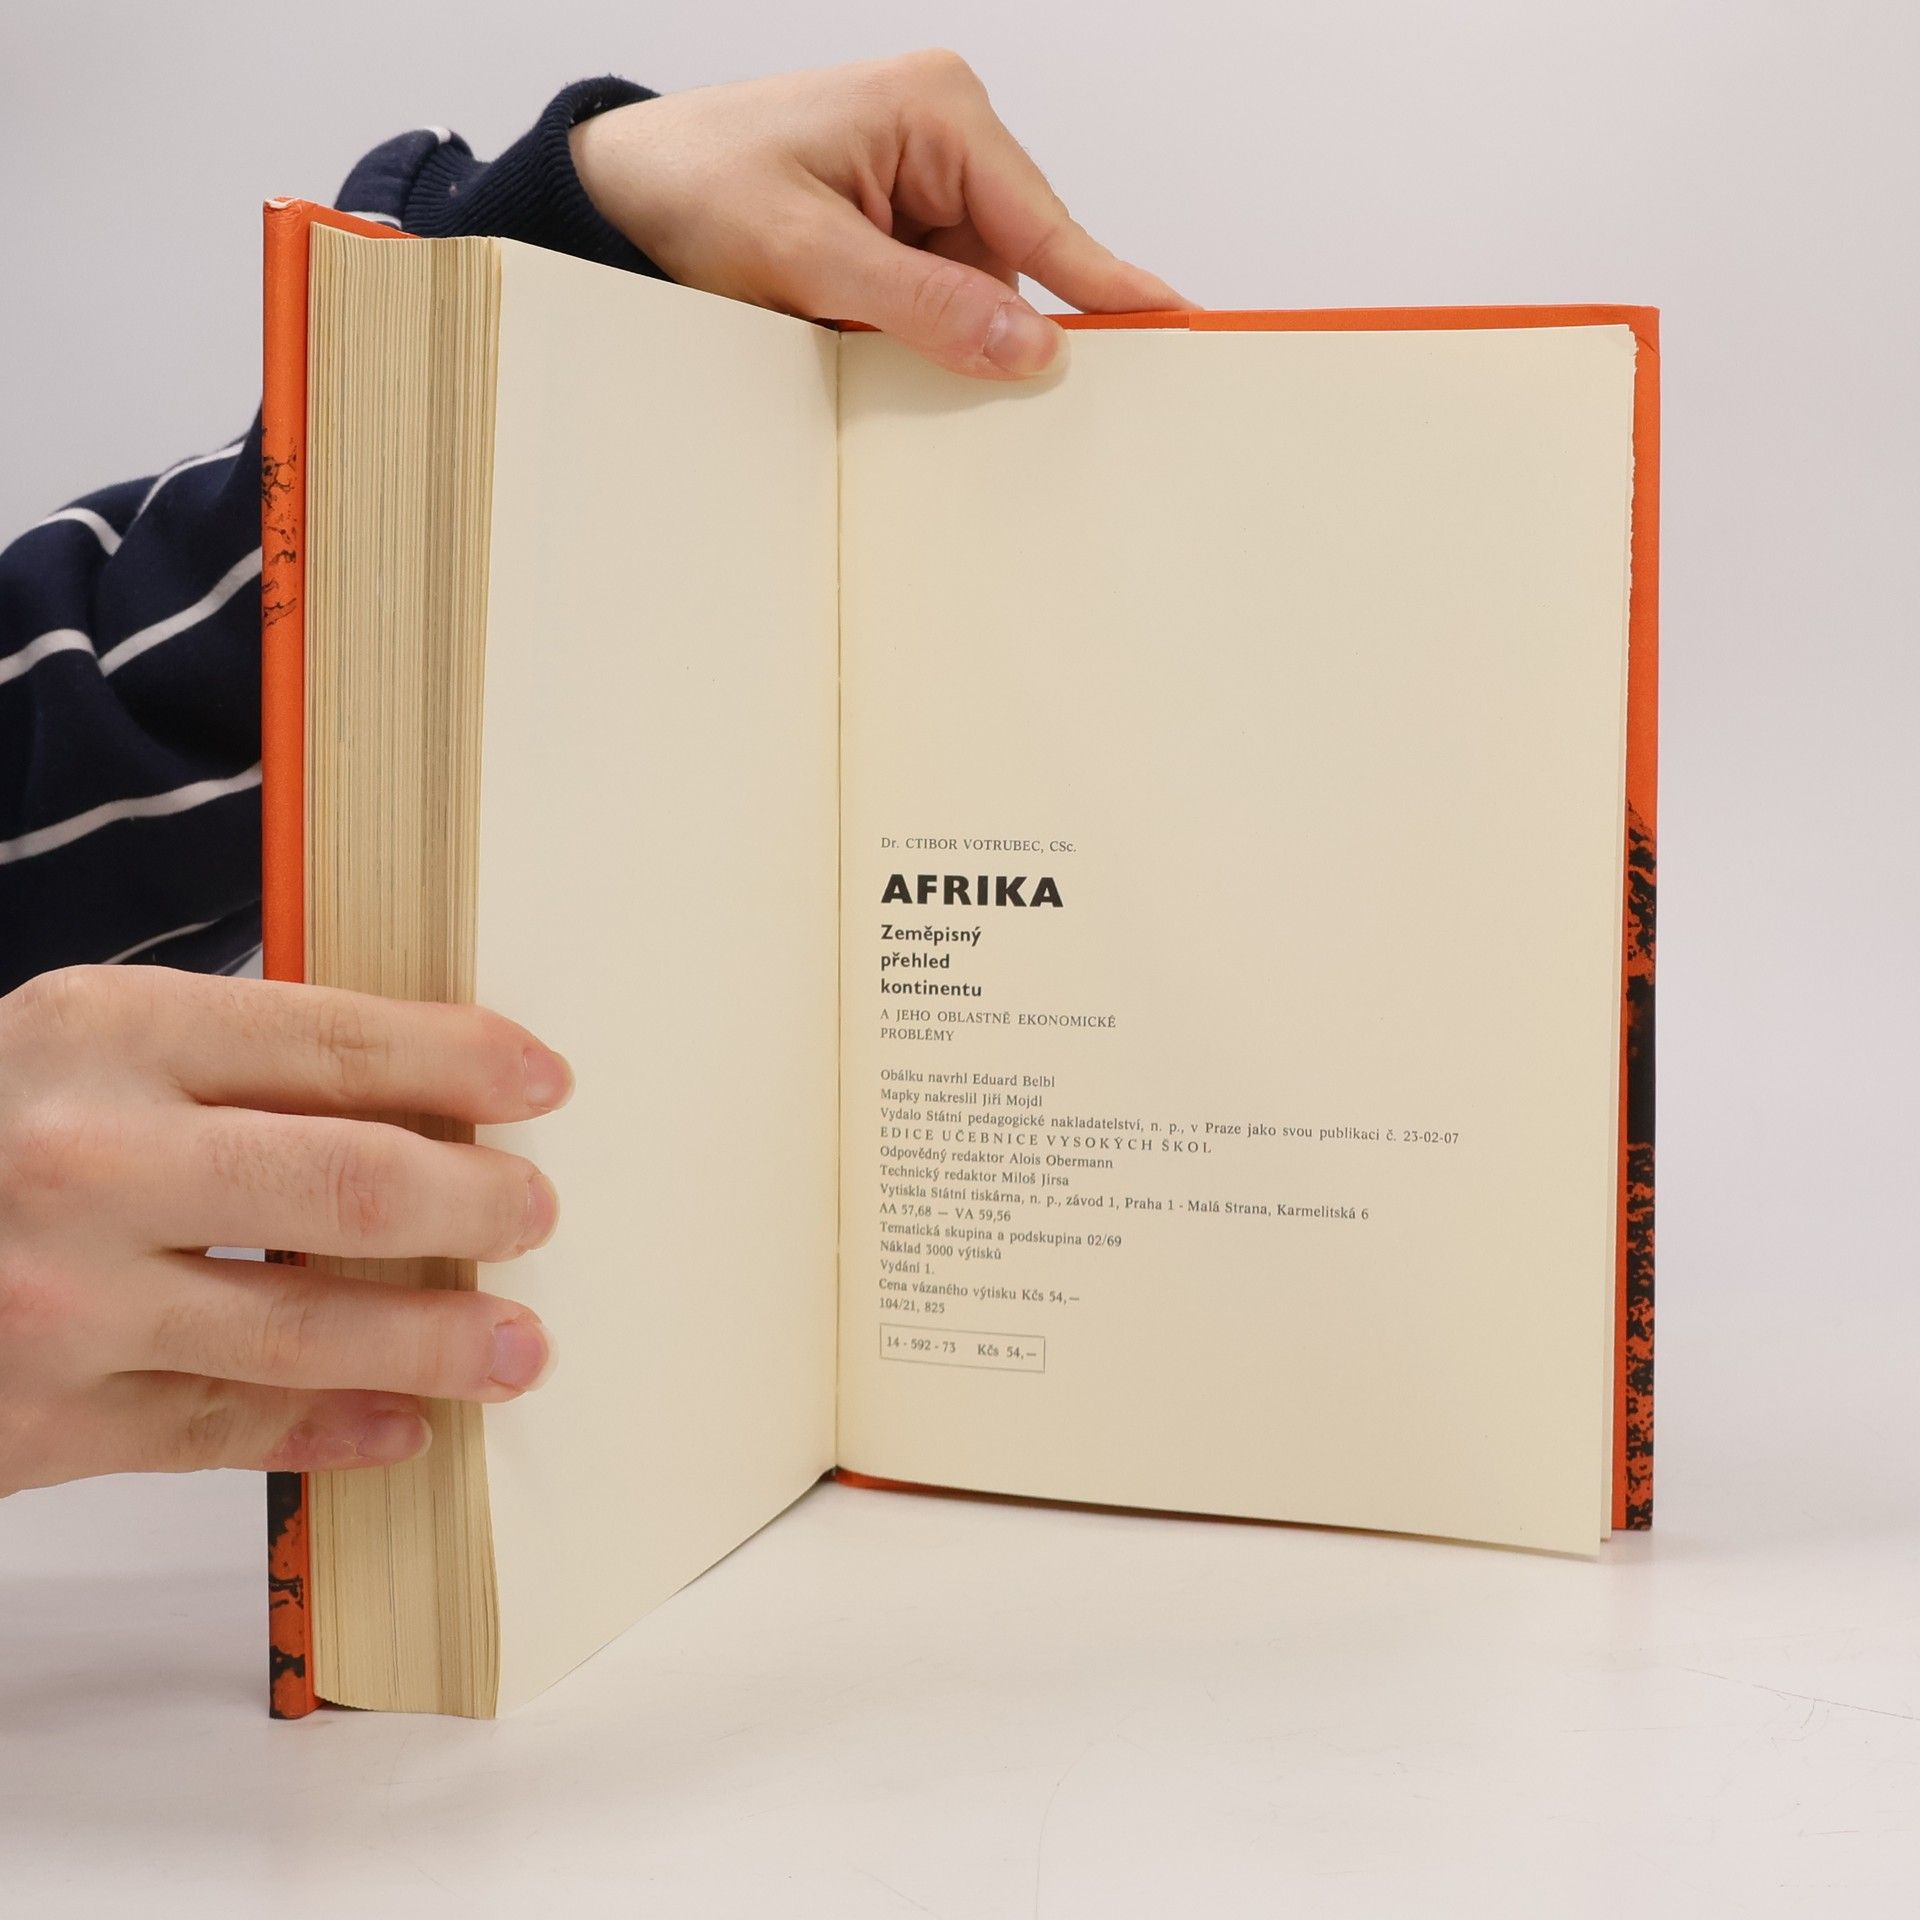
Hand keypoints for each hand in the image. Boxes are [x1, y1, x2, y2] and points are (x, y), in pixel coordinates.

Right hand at [0, 967, 569, 1495]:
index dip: (464, 1063)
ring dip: (437, 1341)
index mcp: (104, 1032)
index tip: (544, 1083)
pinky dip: (333, 1429)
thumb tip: (432, 1099)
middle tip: (536, 1214)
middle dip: (477, 1205)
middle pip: (350, 1185)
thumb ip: (229, 1062)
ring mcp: (60, 1301)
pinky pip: (225, 1431)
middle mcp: (86, 1161)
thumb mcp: (81, 1045)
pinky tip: (405, 1428)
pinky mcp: (38, 1423)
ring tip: (517, 1346)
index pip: (337, 1043)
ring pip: (306, 1326)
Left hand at [570, 50, 1190, 379]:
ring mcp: (923, 185)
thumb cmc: (692, 188)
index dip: (1111, 291)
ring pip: (983, 293)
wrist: (614, 194)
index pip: (1048, 224)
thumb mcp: (809, 256)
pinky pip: (942, 298)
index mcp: (940, 112)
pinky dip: (923, 339)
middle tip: (1026, 412)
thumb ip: (925, 306)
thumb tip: (1033, 349)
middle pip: (1024, 265)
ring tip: (883, 361)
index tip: (1179, 334)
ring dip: (952, 343)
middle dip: (1009, 335)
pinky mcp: (897, 228)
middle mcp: (945, 139)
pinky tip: (887, 358)